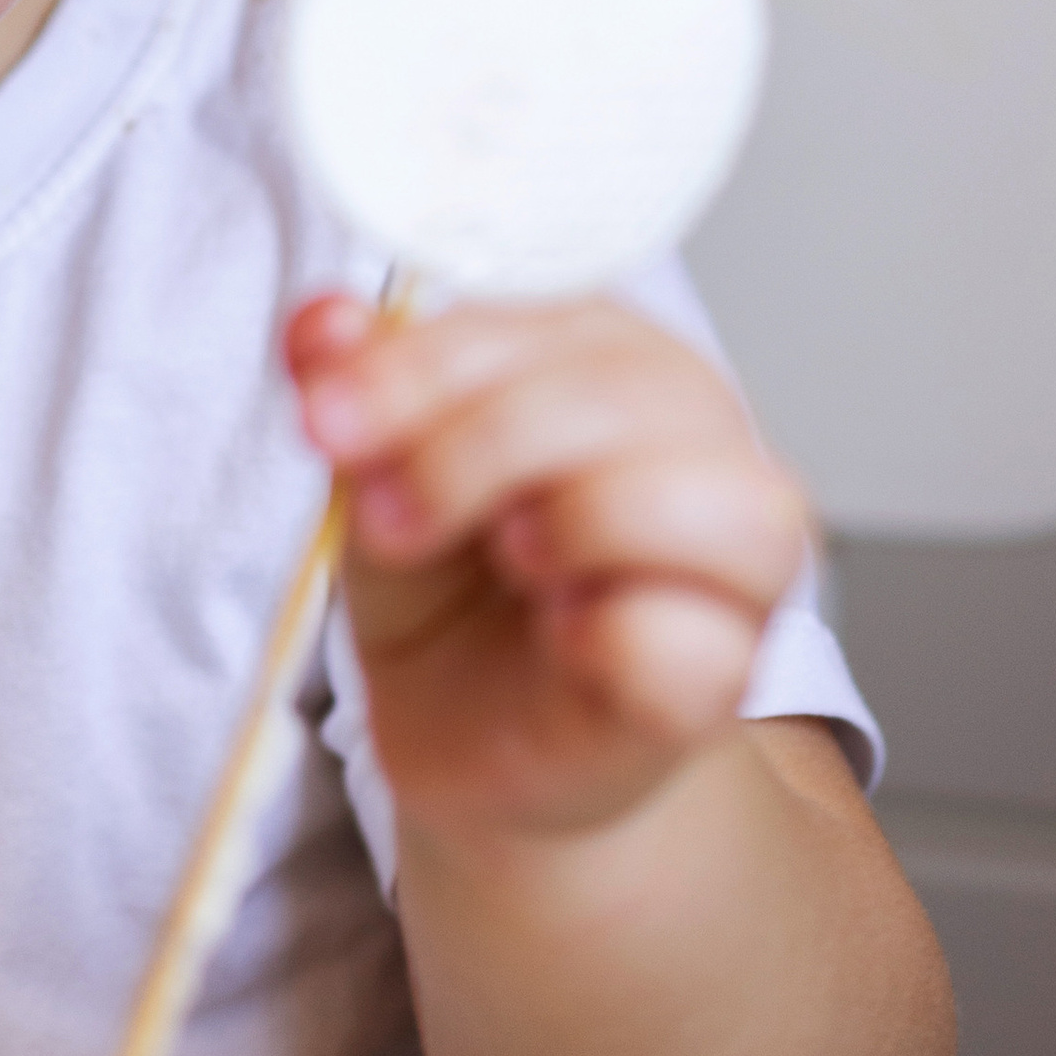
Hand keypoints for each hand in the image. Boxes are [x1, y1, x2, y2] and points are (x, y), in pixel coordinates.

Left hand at [287, 292, 810, 848]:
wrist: (466, 742)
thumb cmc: (448, 591)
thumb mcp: (378, 475)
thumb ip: (361, 393)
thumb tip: (322, 324)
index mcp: (612, 359)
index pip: (549, 313)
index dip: (430, 359)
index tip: (325, 418)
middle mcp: (696, 438)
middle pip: (622, 392)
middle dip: (473, 444)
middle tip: (382, 514)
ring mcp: (733, 561)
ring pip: (708, 501)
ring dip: (573, 521)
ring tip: (502, 557)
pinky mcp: (724, 674)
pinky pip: (695, 640)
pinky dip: (611, 633)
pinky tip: (560, 637)